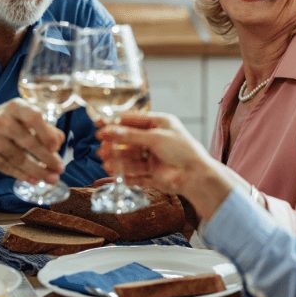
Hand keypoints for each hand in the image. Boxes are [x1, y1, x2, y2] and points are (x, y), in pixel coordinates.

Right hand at [0, 98, 64, 183]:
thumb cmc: (15, 122)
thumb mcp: (30, 118)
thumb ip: (48, 129)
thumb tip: (58, 144)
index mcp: (17, 107)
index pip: (34, 117)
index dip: (46, 134)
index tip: (56, 148)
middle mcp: (1, 119)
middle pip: (28, 142)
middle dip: (47, 158)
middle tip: (60, 169)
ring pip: (18, 158)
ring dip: (37, 171)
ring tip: (51, 178)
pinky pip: (6, 167)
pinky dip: (22, 175)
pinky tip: (34, 179)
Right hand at [96, 112, 232, 218]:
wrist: (195, 175)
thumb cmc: (182, 150)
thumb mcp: (156, 137)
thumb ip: (132, 135)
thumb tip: (110, 131)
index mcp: (159, 124)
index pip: (133, 121)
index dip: (116, 123)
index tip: (100, 126)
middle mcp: (155, 140)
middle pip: (129, 141)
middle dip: (115, 144)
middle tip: (101, 147)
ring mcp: (153, 158)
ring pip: (130, 158)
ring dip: (117, 160)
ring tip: (106, 162)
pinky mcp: (152, 174)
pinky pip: (135, 174)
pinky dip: (124, 174)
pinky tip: (114, 173)